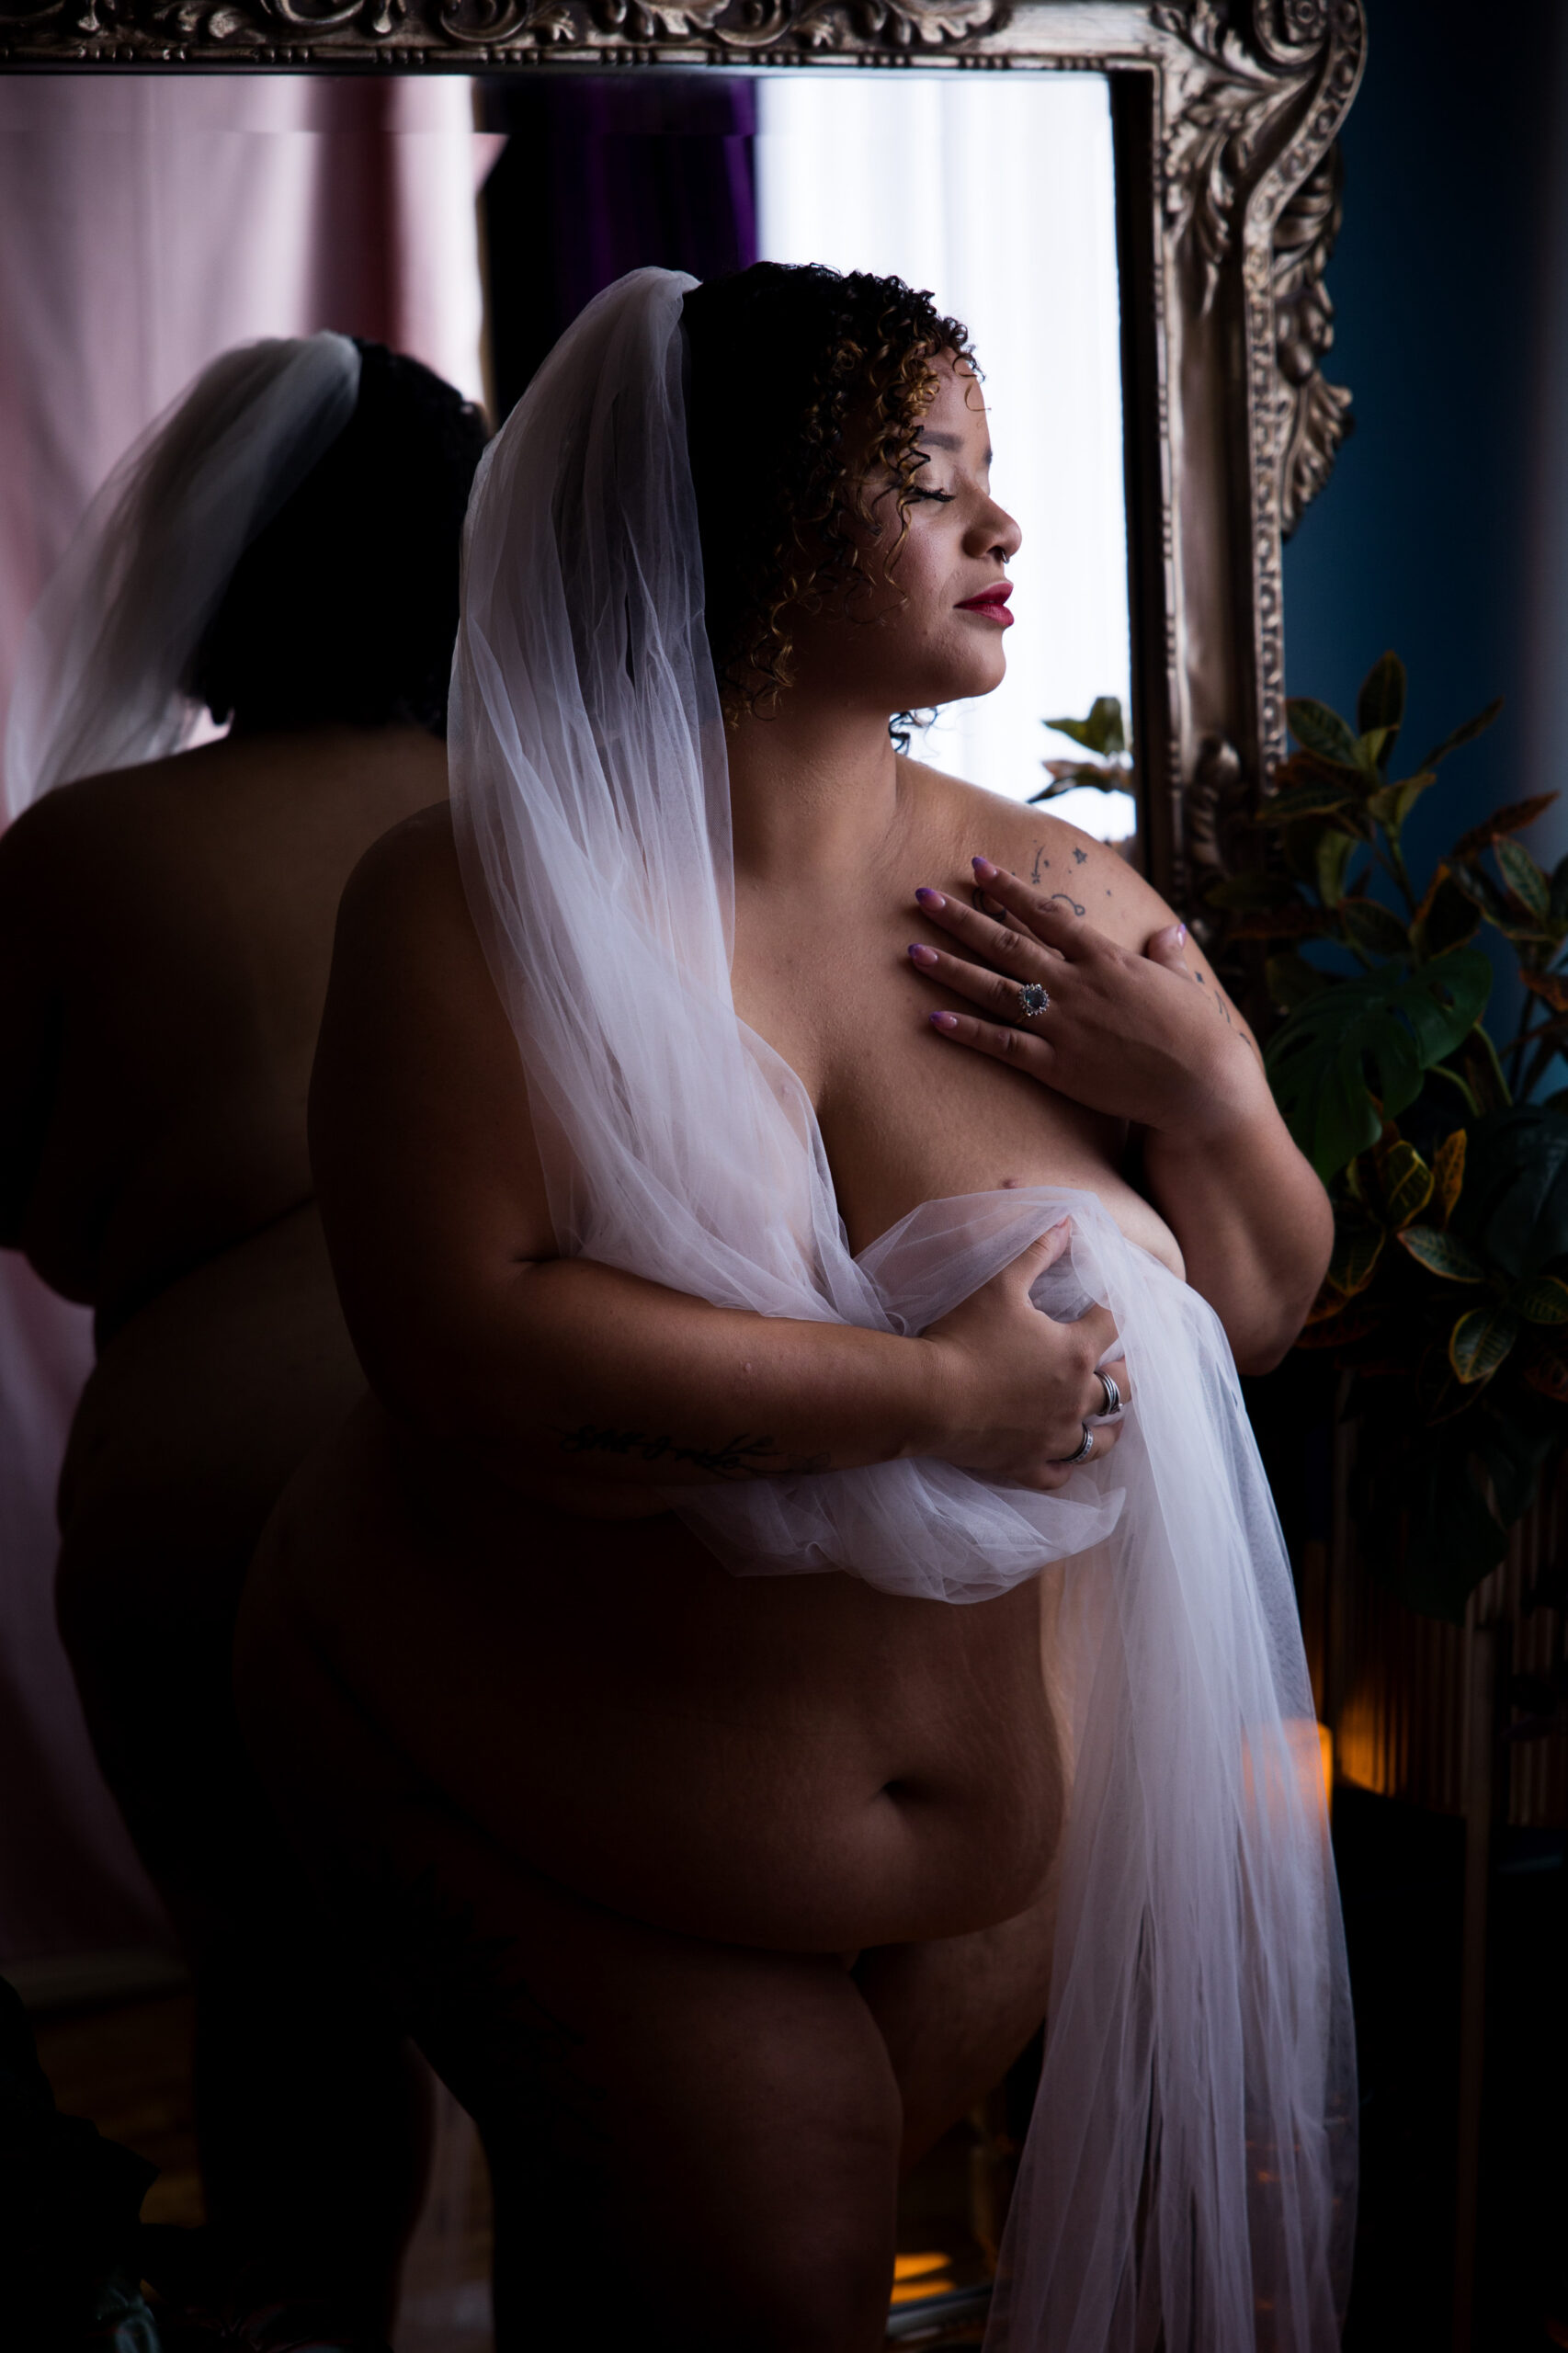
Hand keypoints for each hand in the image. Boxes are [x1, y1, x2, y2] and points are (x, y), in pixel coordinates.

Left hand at [907, 857, 1266, 1138]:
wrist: (1201, 1085)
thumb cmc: (1196, 1034)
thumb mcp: (1180, 984)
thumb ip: (1164, 955)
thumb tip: (1168, 931)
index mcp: (1104, 958)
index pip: (1046, 914)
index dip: (1008, 889)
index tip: (977, 866)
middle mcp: (1076, 984)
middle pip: (1006, 944)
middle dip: (961, 918)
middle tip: (922, 895)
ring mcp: (1063, 1024)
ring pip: (995, 989)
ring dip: (951, 968)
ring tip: (912, 949)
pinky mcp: (1056, 1065)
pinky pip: (1002, 1044)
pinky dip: (967, 1031)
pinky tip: (933, 1018)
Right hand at [920, 1222, 1129, 1490]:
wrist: (926, 1396)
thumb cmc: (964, 1335)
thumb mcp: (1000, 1284)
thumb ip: (1036, 1252)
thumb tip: (1066, 1222)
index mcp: (1076, 1351)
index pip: (1114, 1324)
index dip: (1115, 1308)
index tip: (1113, 1302)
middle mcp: (1076, 1398)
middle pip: (1121, 1387)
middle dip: (1124, 1371)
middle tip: (1120, 1363)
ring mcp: (1054, 1436)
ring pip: (1101, 1440)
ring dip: (1111, 1426)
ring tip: (1112, 1419)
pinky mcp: (1026, 1463)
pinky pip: (1059, 1473)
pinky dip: (1067, 1466)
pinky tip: (1067, 1460)